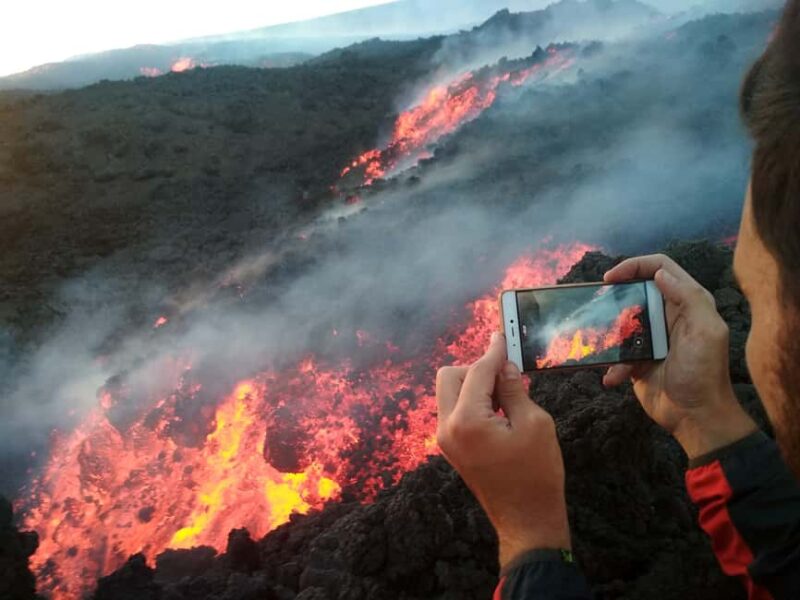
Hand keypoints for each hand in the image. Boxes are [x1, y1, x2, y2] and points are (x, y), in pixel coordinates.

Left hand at [436, 332, 570, 568]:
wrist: (526, 520)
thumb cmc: (537, 474)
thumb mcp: (535, 424)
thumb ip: (515, 390)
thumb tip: (504, 366)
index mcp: (467, 420)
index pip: (478, 372)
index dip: (493, 351)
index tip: (502, 335)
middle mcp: (447, 427)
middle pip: (450, 376)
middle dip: (476, 368)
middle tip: (506, 376)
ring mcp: (446, 439)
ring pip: (449, 392)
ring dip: (474, 384)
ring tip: (507, 396)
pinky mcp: (451, 447)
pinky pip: (455, 410)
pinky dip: (472, 401)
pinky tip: (499, 410)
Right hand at [603, 254, 757, 458]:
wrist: (694, 417)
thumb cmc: (703, 372)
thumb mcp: (706, 331)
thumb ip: (689, 298)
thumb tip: (659, 274)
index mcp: (688, 302)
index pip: (660, 268)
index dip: (635, 265)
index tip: (610, 278)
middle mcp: (667, 315)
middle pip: (635, 290)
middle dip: (615, 296)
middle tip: (597, 302)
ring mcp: (650, 337)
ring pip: (621, 320)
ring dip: (608, 331)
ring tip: (597, 340)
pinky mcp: (635, 359)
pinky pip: (616, 352)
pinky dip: (611, 364)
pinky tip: (614, 376)